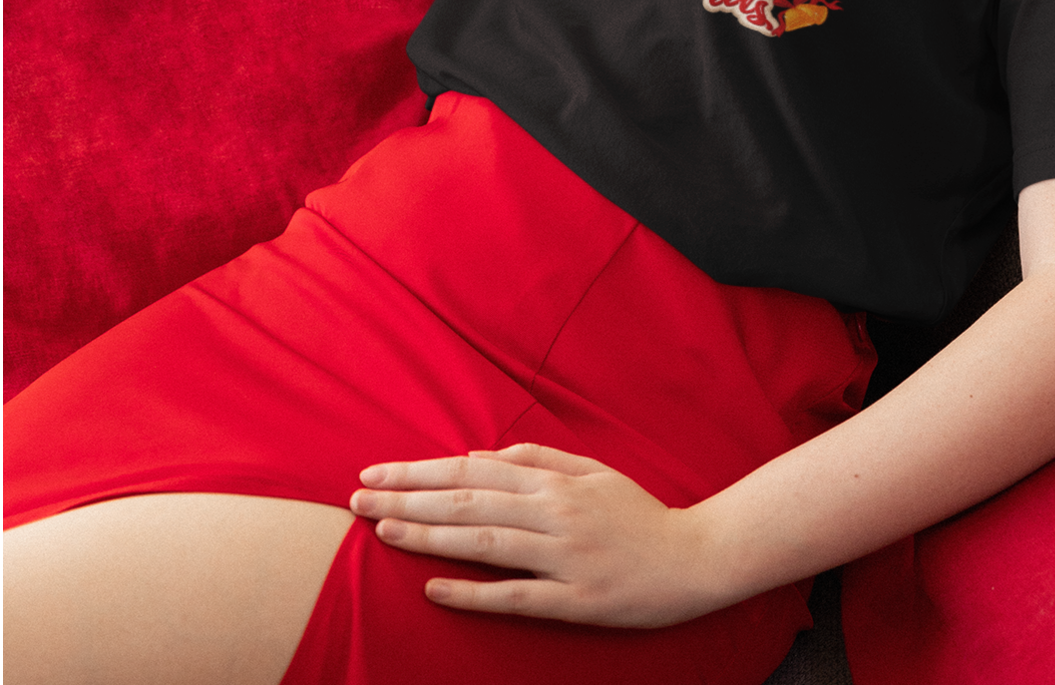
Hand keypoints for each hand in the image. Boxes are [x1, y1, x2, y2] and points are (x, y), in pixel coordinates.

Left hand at [350, 444, 723, 626]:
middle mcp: (556, 511)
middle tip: (356, 498)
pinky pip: (515, 595)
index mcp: (557, 480)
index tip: (377, 473)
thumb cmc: (640, 514)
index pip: (474, 470)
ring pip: (484, 542)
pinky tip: (433, 589)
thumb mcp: (595, 471)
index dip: (422, 472)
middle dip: (408, 498)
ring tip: (380, 531)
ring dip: (427, 536)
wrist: (697, 556)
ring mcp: (564, 555)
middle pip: (468, 502)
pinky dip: (471, 592)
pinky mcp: (575, 599)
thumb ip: (540, 458)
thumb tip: (482, 454)